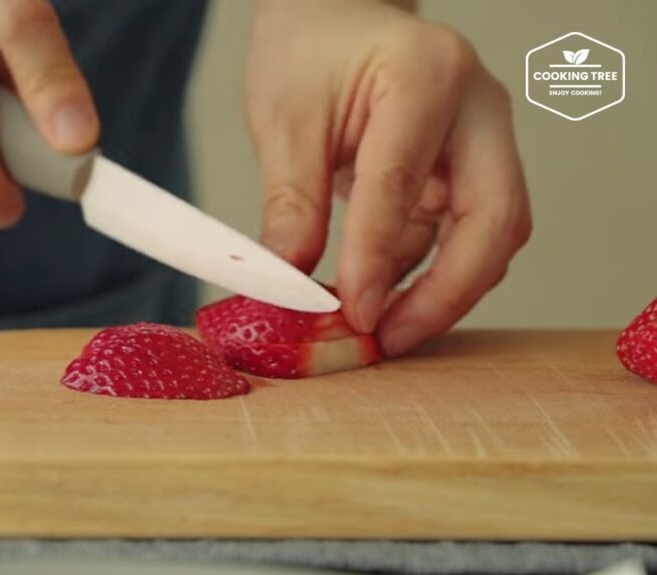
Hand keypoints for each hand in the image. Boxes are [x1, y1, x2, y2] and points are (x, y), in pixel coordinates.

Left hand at [246, 0, 531, 355]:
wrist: (334, 20)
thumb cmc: (310, 50)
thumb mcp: (285, 119)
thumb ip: (292, 203)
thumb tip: (288, 284)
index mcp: (425, 75)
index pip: (403, 179)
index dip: (377, 255)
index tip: (351, 311)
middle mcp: (475, 109)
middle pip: (495, 218)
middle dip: (448, 291)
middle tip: (388, 338)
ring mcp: (480, 142)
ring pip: (492, 235)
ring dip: (444, 292)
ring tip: (382, 333)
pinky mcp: (466, 173)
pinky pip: (460, 237)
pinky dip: (426, 277)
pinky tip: (381, 303)